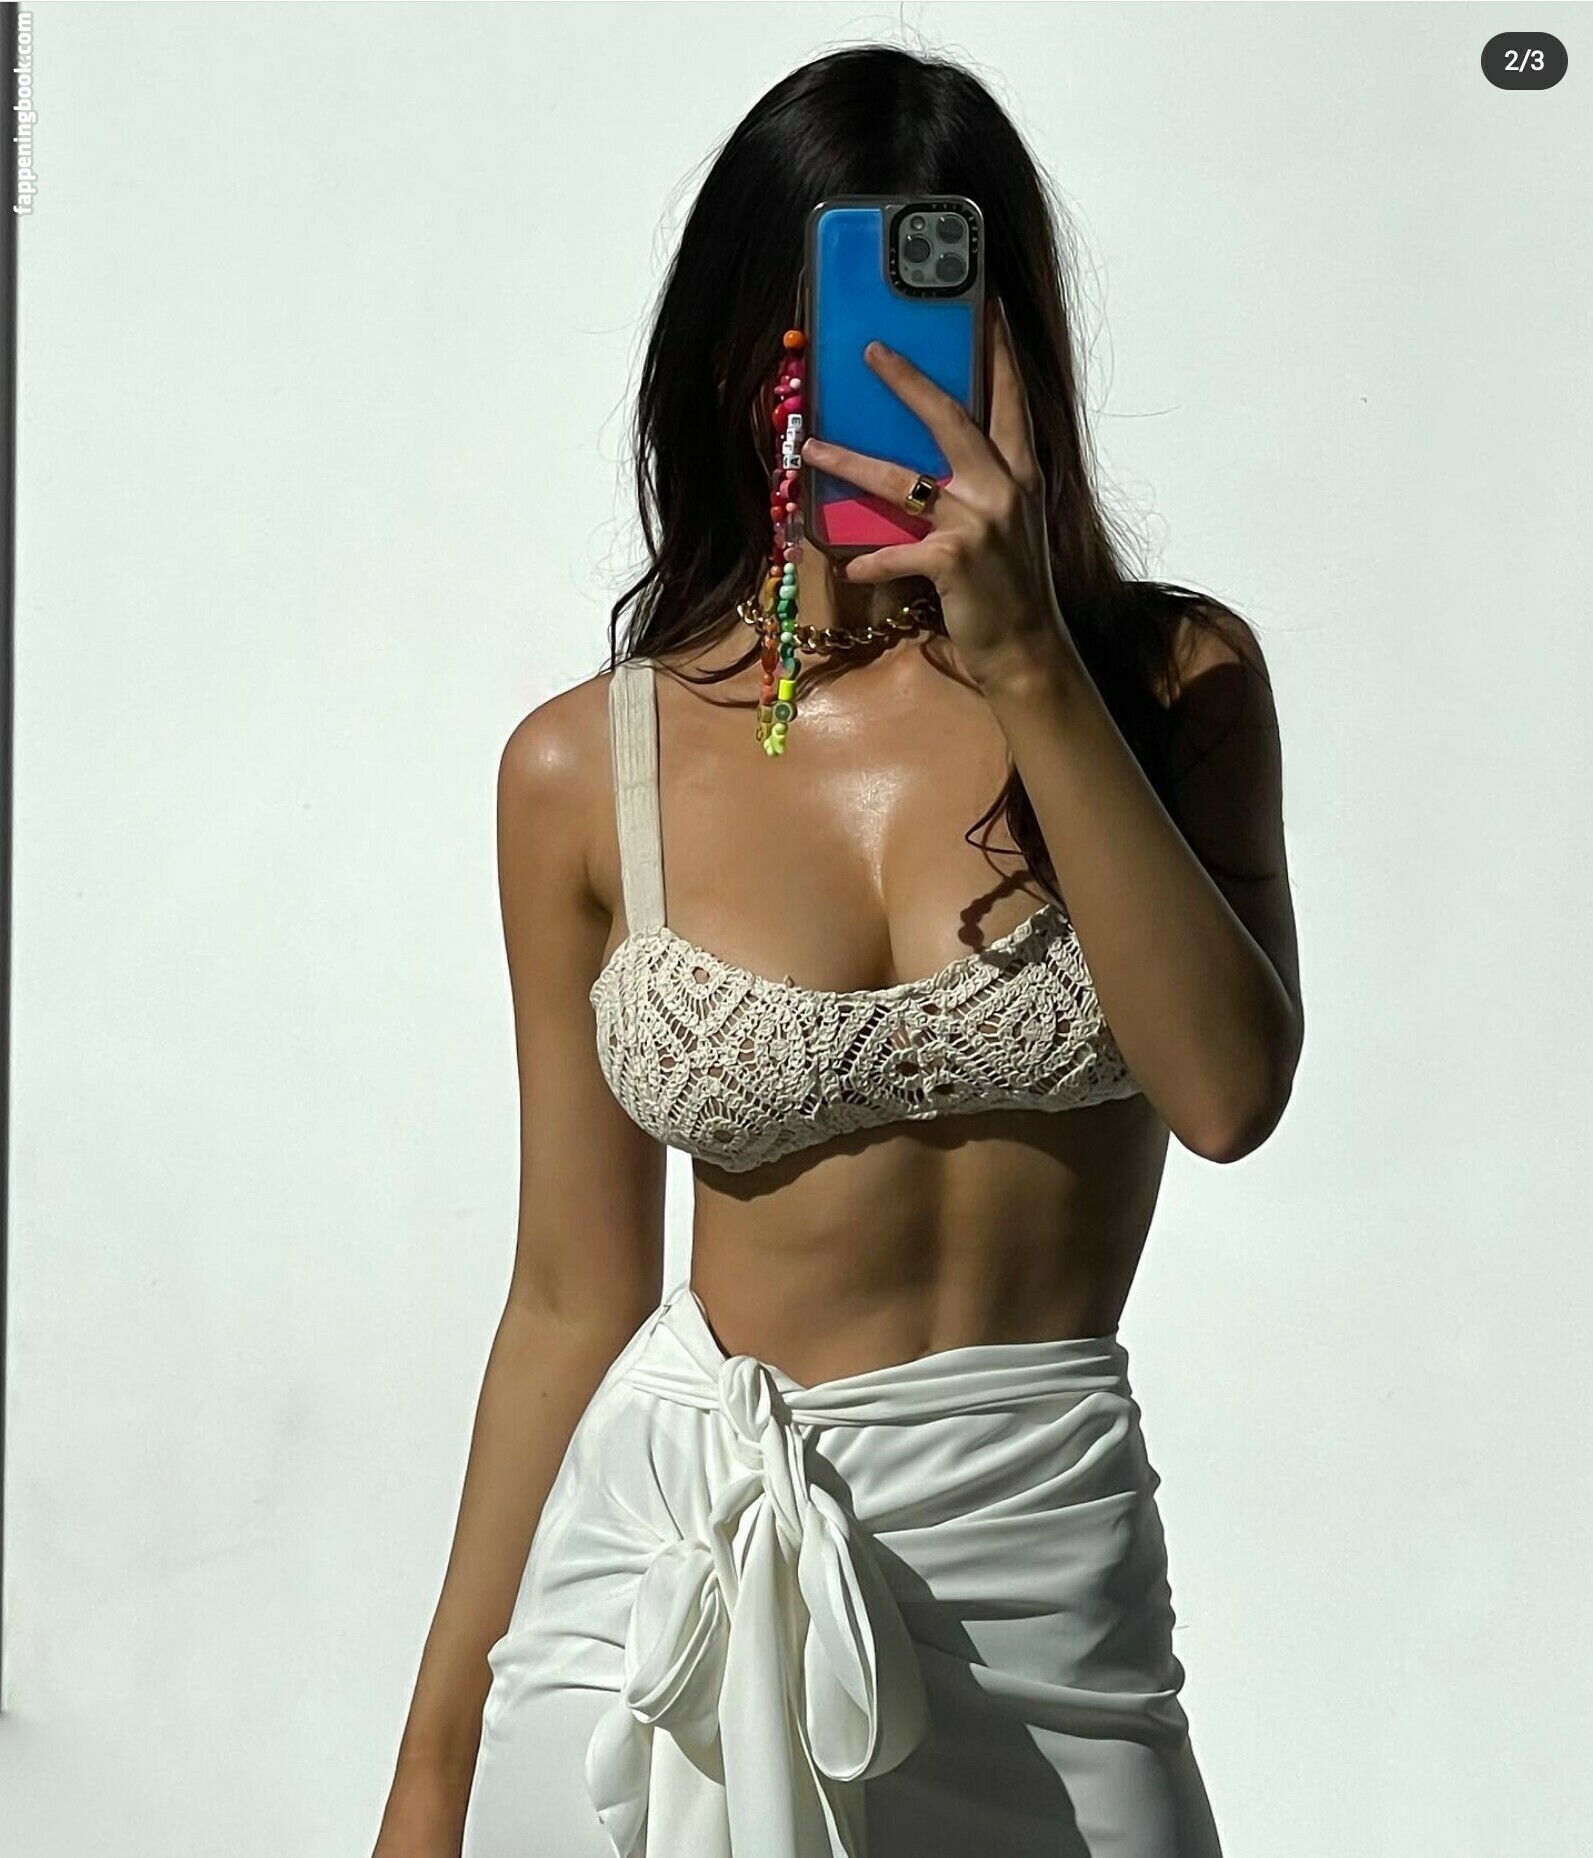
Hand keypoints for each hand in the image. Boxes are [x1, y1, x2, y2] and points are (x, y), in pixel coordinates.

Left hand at [798, 295, 1073, 688]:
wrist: (1029, 649)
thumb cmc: (1013, 588)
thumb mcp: (1010, 525)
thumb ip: (982, 488)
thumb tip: (933, 467)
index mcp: (1020, 473)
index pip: (1009, 399)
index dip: (997, 351)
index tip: (986, 303)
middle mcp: (1003, 488)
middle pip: (949, 418)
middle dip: (907, 380)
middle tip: (871, 349)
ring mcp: (978, 523)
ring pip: (902, 481)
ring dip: (850, 463)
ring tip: (810, 448)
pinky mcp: (953, 560)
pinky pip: (895, 552)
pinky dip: (870, 562)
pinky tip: (851, 568)